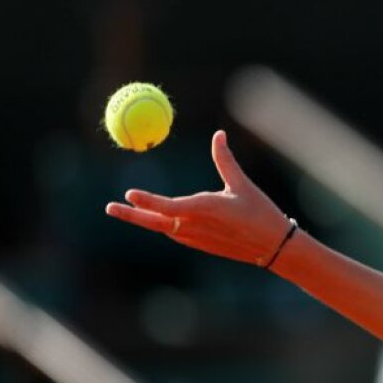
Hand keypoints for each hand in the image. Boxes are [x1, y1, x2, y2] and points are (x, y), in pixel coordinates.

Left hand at [105, 130, 293, 265]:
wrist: (273, 247)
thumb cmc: (260, 213)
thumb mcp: (242, 185)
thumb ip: (224, 160)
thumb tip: (218, 135)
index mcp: (205, 210)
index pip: (168, 207)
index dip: (148, 200)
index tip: (129, 193)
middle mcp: (195, 227)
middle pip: (155, 222)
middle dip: (131, 215)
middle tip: (109, 207)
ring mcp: (196, 239)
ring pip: (163, 227)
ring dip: (145, 218)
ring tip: (126, 209)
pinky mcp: (200, 245)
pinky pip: (174, 233)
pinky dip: (163, 223)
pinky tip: (158, 218)